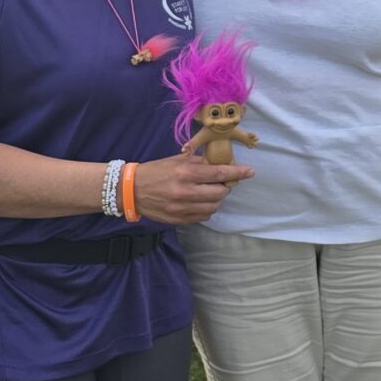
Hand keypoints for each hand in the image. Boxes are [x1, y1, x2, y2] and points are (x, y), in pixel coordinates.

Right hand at [131, 150, 253, 224]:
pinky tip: (201, 201)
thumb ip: (198, 162)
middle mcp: (184, 192)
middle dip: (225, 187)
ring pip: (213, 207)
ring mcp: (181, 208)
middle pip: (219, 193)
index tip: (249, 172)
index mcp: (184, 173)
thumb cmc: (154, 172)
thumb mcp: (175, 161)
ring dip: (217, 199)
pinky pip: (203, 216)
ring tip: (210, 192)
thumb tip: (219, 162)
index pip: (218, 174)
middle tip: (221, 182)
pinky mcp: (178, 219)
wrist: (131, 191)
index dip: (237, 173)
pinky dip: (207, 209)